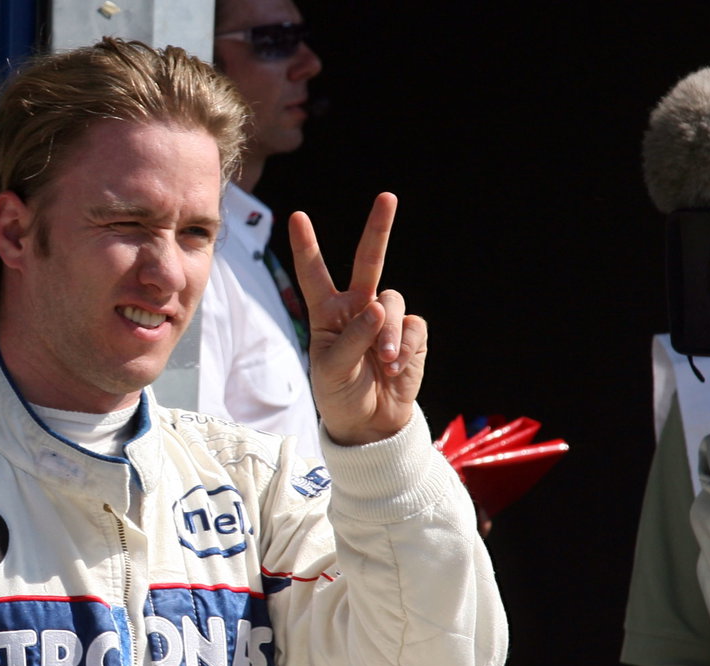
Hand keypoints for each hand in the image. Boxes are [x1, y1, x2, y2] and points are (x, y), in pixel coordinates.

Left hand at [289, 192, 426, 444]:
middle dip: (379, 229)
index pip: (315, 274)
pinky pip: (413, 328)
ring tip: (384, 361)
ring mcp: (386, 319)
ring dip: (388, 333)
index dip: (307, 246)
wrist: (370, 423)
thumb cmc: (340, 394)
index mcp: (327, 313)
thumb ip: (353, 339)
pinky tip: (395, 368)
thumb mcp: (332, 371)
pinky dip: (404, 348)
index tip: (297, 217)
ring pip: (393, 301)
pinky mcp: (411, 334)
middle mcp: (357, 308)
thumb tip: (380, 309)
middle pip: (369, 261)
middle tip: (388, 198)